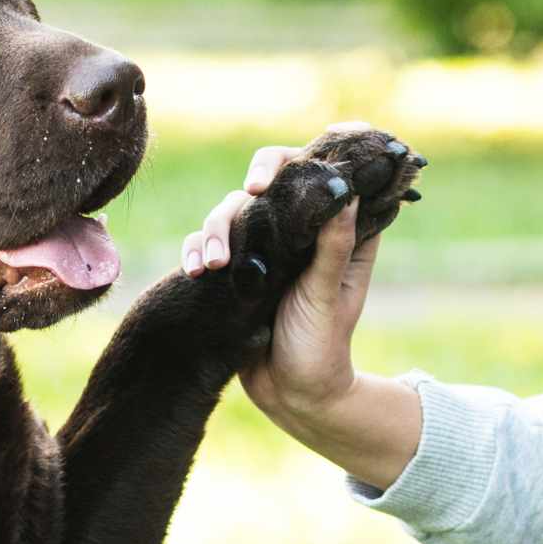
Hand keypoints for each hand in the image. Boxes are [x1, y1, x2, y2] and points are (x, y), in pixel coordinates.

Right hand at [179, 140, 383, 424]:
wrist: (291, 396)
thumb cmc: (321, 347)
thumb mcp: (330, 295)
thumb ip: (334, 245)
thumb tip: (346, 189)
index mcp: (337, 233)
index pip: (328, 176)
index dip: (319, 154)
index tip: (310, 147)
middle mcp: (299, 232)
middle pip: (274, 180)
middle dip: (259, 179)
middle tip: (255, 189)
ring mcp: (263, 248)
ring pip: (233, 210)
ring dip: (219, 227)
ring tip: (215, 263)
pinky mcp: (233, 269)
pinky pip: (207, 245)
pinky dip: (197, 251)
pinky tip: (196, 271)